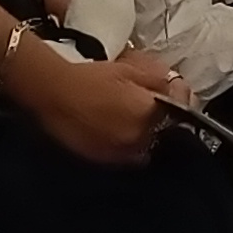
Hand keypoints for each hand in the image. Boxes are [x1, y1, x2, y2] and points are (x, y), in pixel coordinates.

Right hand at [7, 31, 172, 165]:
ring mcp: (122, 155)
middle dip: (163, 121)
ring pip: (146, 149)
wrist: (53, 94)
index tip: (174, 93)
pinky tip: (118, 133)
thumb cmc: (92, 77)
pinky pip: (125, 156)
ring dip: (146, 137)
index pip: (179, 113)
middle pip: (164, 135)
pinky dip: (127, 146)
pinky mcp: (104, 162)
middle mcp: (140, 140)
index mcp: (149, 115)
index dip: (179, 102)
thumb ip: (159, 80)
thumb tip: (178, 87)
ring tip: (134, 122)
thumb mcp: (130, 69)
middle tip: (152, 108)